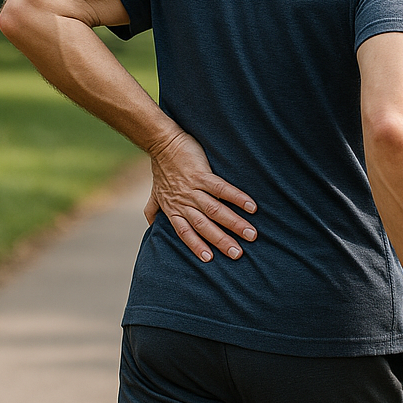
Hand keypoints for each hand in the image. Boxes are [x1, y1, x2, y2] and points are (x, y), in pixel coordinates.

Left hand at [144, 131, 257, 261]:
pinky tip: (251, 206)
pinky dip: (236, 197)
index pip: (185, 232)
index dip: (196, 246)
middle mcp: (183, 202)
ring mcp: (192, 188)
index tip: (210, 260)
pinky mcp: (201, 173)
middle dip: (221, 240)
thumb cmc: (161, 168)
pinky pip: (220, 188)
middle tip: (238, 254)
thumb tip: (151, 225)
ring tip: (251, 234)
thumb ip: (154, 210)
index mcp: (173, 209)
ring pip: (215, 210)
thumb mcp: (155, 192)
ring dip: (234, 223)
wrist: (162, 142)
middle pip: (204, 225)